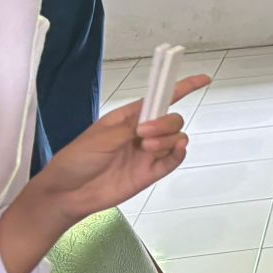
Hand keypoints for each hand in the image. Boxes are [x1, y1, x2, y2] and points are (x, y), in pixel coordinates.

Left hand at [29, 74, 208, 223]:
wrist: (69, 192)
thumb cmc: (77, 160)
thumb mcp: (101, 137)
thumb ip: (130, 129)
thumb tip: (152, 124)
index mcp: (129, 117)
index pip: (160, 98)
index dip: (182, 87)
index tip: (203, 79)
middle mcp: (143, 132)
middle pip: (172, 119)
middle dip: (165, 123)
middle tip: (144, 134)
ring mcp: (148, 152)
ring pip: (176, 138)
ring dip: (166, 139)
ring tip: (146, 148)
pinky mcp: (151, 172)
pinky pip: (174, 159)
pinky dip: (179, 153)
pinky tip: (175, 150)